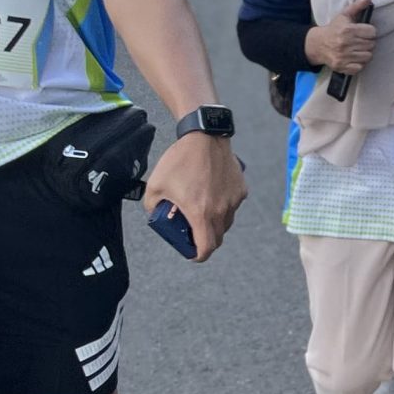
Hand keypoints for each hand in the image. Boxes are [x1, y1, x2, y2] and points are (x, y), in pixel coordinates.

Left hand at [144, 131, 247, 261]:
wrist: (204, 137)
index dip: (198, 256)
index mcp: (200, 213)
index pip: (206, 248)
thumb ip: (152, 206)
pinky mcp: (241, 189)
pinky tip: (212, 193)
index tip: (192, 253)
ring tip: (202, 210)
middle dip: (205, 241)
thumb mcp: (155, 186)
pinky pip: (233, 205)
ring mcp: (233, 200)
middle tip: (193, 232)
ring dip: (215, 224)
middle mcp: (221, 210)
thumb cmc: (180, 160)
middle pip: (217, 238)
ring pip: (226, 222)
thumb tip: (156, 214)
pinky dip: (224, 206)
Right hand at [306, 0, 376, 76]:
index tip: (364, 32)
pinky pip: (360, 67)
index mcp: (347, 30)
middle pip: (371, 44)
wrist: (317, 44)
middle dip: (367, 42)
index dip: (369, 31)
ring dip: (365, 53)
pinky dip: (359, 64)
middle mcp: (345, 43)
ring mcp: (343, 56)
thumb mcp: (344, 15)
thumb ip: (357, 6)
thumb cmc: (334, 29)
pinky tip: (354, 58)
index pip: (372, 32)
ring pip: (368, 56)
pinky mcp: (342, 66)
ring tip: (358, 49)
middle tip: (360, 40)